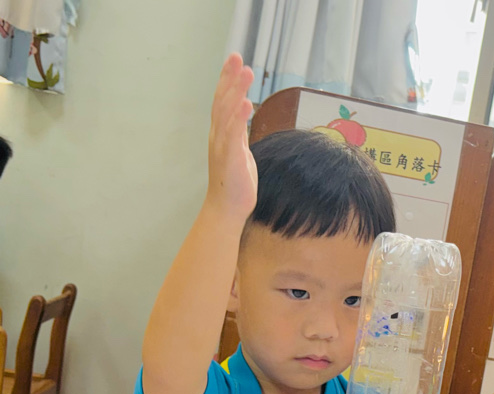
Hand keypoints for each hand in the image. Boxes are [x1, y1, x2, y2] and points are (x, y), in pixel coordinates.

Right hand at [206, 53, 256, 222]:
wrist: (227, 208)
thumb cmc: (235, 182)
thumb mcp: (240, 151)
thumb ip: (240, 133)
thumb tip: (244, 116)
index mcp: (222, 134)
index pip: (222, 101)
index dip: (227, 80)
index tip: (234, 61)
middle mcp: (218, 136)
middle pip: (222, 101)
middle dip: (229, 78)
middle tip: (237, 57)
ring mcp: (222, 146)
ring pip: (227, 113)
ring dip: (236, 91)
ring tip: (245, 72)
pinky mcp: (230, 158)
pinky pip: (233, 134)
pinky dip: (239, 117)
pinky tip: (245, 103)